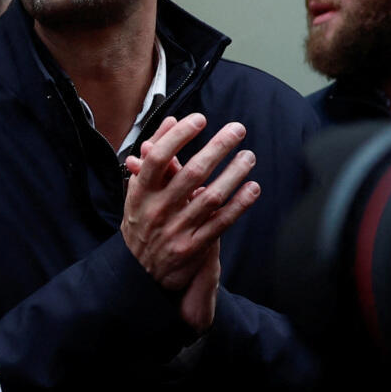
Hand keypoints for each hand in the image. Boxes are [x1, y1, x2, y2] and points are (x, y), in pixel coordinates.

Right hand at [121, 114, 259, 304]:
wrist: (138, 272)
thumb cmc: (141, 222)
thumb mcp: (138, 190)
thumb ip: (153, 155)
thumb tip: (170, 122)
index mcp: (141, 192)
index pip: (158, 157)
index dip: (179, 135)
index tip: (199, 119)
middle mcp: (158, 210)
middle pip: (191, 172)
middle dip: (218, 147)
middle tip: (237, 130)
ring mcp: (177, 230)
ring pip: (212, 196)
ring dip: (234, 173)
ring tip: (248, 156)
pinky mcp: (194, 247)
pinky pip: (222, 222)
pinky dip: (240, 204)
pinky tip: (253, 188)